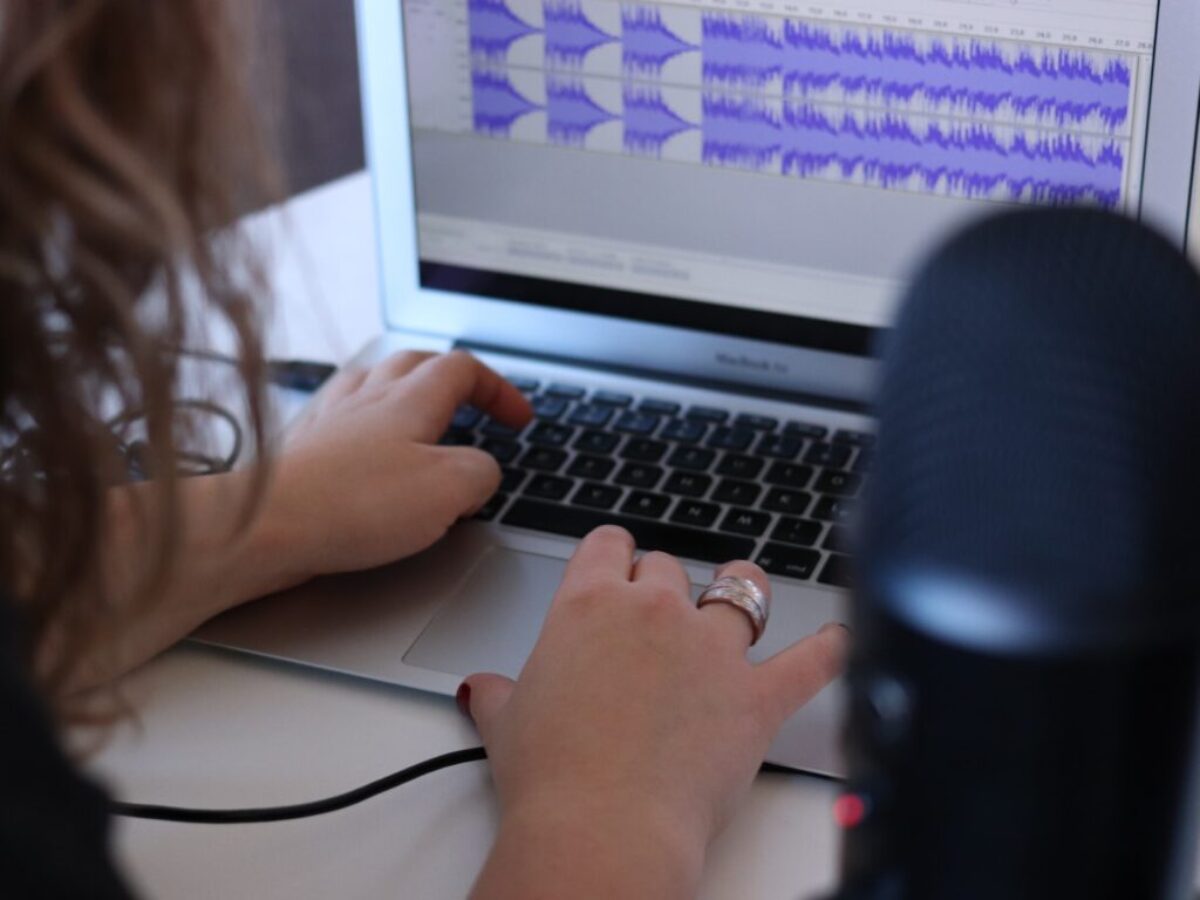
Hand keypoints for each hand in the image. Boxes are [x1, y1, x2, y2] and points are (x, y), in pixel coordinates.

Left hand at [266, 350, 530, 579]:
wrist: (263, 525)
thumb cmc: (351, 505)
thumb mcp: (449, 490)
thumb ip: (481, 473)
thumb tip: (481, 473)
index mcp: (411, 399)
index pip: (464, 369)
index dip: (499, 389)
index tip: (518, 419)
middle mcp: (367, 399)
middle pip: (416, 363)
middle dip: (453, 378)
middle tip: (473, 403)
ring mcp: (329, 421)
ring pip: (373, 382)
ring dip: (404, 390)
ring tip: (419, 410)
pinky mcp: (301, 451)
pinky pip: (338, 416)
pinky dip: (362, 420)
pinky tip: (360, 442)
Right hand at [462, 527, 848, 898]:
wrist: (599, 827)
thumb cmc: (550, 777)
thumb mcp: (506, 725)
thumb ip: (500, 696)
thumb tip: (482, 692)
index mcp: (588, 604)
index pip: (608, 545)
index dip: (614, 554)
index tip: (616, 565)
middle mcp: (654, 611)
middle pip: (668, 566)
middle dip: (664, 584)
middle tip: (657, 614)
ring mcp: (711, 649)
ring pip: (741, 590)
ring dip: (741, 591)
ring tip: (742, 596)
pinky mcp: (755, 697)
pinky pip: (808, 663)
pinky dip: (828, 652)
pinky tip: (837, 642)